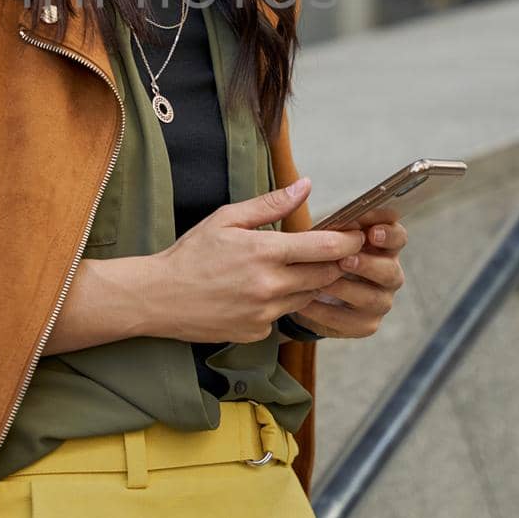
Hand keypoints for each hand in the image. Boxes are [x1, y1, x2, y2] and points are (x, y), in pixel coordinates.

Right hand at [149, 176, 363, 343]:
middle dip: (336, 263)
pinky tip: (263, 291)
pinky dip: (283, 302)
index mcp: (264, 252)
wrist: (159, 297)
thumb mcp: (227, 218)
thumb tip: (305, 185)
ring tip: (296, 267)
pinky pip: (284, 315)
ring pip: (308, 297)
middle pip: (325, 275)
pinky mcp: (258, 332)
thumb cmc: (191, 253)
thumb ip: (270, 204)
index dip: (348, 241)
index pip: (324, 248)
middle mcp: (269, 286)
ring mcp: (265, 313)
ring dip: (311, 283)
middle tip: (336, 250)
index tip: (359, 234)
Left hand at [287, 208, 407, 339]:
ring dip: (346, 288)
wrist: (304, 292)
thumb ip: (326, 222)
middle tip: (346, 259)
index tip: (372, 231)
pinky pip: (350, 321)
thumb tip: (307, 188)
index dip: (388, 233)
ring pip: (373, 298)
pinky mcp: (365, 324)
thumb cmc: (318, 255)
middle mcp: (388, 274)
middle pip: (391, 270)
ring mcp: (380, 301)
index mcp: (383, 246)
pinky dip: (327, 312)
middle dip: (368, 264)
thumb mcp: (320, 236)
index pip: (398, 237)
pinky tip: (306, 303)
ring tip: (320, 282)